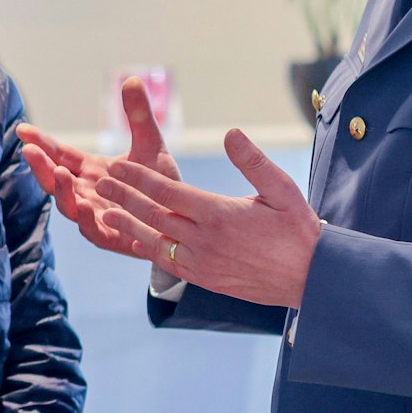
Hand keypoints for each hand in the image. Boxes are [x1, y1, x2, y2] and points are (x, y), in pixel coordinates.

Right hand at [18, 76, 181, 260]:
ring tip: (57, 172)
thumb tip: (131, 78)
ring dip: (60, 190)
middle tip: (29, 149)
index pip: (60, 154)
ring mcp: (96, 216)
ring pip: (68, 205)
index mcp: (91, 171)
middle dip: (41, 165)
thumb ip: (139, 116)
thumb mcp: (151, 145)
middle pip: (56, 180)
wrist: (186, 220)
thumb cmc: (162, 184)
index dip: (42, 142)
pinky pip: (92, 230)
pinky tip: (83, 204)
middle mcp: (87, 193)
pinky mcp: (112, 237)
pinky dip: (85, 219)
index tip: (23, 129)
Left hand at [98, 127, 321, 307]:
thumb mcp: (282, 189)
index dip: (139, 177)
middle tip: (100, 182)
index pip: (168, 192)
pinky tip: (134, 240)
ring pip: (155, 241)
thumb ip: (253, 161)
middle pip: (154, 214)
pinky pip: (168, 263)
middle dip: (124, 196)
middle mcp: (205, 240)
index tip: (117, 165)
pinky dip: (148, 250)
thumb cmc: (299, 230)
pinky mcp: (205, 279)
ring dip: (128, 224)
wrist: (311, 279)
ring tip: (104, 211)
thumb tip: (230, 133)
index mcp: (220, 214)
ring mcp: (202, 263)